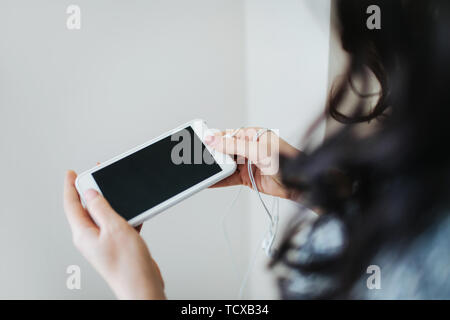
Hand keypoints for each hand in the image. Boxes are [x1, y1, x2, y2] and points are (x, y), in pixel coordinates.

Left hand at [63, 170, 165, 299]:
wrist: (142, 286)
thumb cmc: (128, 265)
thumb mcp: (114, 228)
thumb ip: (101, 208)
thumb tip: (90, 193)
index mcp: (83, 234)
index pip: (71, 205)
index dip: (70, 187)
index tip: (70, 173)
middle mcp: (91, 238)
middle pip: (87, 209)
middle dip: (91, 191)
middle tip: (95, 175)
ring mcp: (104, 243)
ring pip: (104, 216)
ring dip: (110, 202)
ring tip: (115, 189)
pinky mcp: (117, 246)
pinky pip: (117, 225)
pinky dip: (124, 215)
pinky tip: (134, 211)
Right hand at [206, 127, 299, 199]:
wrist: (299, 183)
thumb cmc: (286, 161)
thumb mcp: (257, 150)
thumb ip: (233, 145)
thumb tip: (214, 139)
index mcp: (253, 135)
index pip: (229, 134)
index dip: (215, 138)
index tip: (201, 141)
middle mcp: (249, 148)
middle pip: (225, 150)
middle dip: (213, 155)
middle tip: (199, 159)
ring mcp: (247, 163)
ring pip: (226, 165)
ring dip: (215, 169)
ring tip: (201, 171)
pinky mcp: (247, 177)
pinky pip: (229, 177)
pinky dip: (220, 180)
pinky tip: (210, 181)